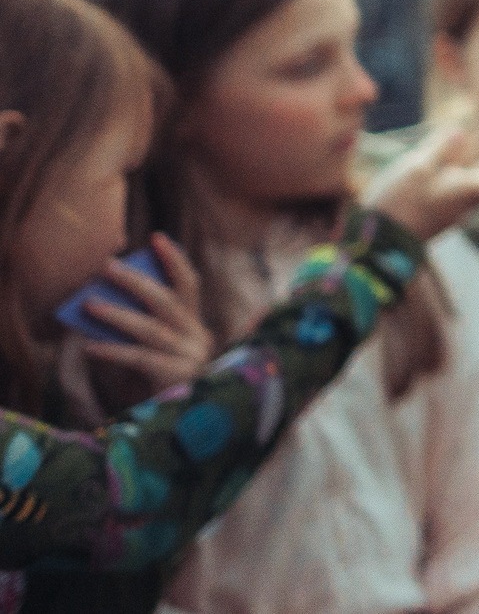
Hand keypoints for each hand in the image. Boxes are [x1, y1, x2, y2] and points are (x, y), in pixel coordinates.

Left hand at [76, 234, 213, 391]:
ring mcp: (191, 358)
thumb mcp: (154, 355)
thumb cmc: (161, 390)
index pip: (190, 285)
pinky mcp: (177, 378)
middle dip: (136, 280)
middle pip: (169, 300)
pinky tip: (90, 347)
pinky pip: (140, 358)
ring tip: (89, 304)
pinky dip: (114, 350)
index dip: (174, 260)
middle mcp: (199, 338)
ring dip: (117, 314)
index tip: (156, 237)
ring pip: (152, 328)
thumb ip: (140, 331)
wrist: (181, 431)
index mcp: (197, 329)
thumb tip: (106, 306)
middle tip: (106, 266)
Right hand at [363, 123, 478, 241]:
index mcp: (464, 190)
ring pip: (470, 190)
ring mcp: (446, 213)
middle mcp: (461, 205)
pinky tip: (456, 171)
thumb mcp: (417, 167)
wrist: (375, 242)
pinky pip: (452, 195)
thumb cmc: (398, 202)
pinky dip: (458, 180)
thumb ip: (440, 148)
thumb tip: (460, 131)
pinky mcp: (431, 217)